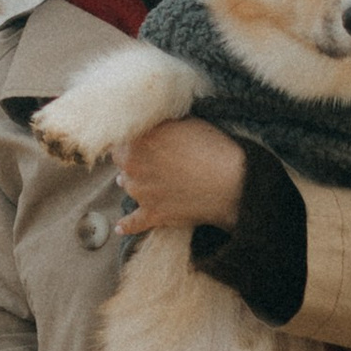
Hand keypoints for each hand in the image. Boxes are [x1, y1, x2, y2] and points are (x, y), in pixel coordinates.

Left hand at [118, 117, 246, 237]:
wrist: (230, 181)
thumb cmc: (211, 147)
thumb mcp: (184, 122)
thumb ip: (160, 125)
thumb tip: (153, 126)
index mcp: (138, 139)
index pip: (122, 137)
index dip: (133, 138)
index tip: (142, 139)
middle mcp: (132, 166)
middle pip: (121, 161)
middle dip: (132, 160)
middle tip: (150, 158)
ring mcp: (141, 192)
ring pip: (127, 186)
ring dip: (135, 183)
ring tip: (147, 182)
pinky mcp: (153, 214)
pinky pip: (132, 223)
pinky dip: (126, 225)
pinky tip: (120, 227)